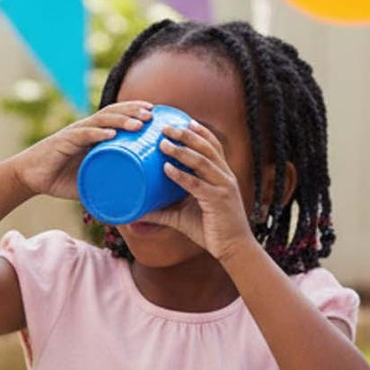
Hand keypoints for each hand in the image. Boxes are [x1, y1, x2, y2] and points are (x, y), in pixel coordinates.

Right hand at [10, 102, 155, 200]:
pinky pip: (82, 135)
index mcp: (93, 135)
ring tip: (138, 124)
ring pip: (101, 121)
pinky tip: (110, 134)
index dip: (135, 112)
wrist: (29, 178)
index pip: (117, 116)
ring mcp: (74, 134)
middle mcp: (86, 130)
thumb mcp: (89, 185)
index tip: (155, 113)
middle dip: (133, 112)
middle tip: (152, 115)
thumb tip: (131, 209)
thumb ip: (107, 192)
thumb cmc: (59, 179)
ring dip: (121, 120)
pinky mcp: (63, 142)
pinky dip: (97, 134)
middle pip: (113, 113)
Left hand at [137, 117, 255, 260]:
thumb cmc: (210, 230)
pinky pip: (197, 185)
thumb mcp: (183, 216)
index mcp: (221, 174)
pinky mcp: (218, 201)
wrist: (233, 250)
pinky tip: (167, 169)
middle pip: (207, 147)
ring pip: (202, 161)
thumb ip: (162, 211)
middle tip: (164, 127)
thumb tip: (135, 211)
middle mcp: (224, 176)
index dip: (199, 131)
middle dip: (185, 134)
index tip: (182, 119)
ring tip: (162, 143)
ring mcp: (223, 187)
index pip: (212, 146)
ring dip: (181, 150)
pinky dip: (181, 176)